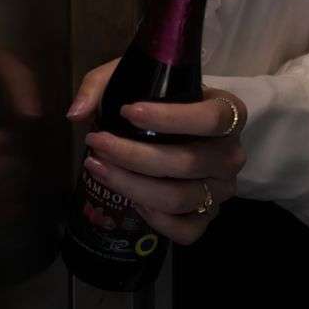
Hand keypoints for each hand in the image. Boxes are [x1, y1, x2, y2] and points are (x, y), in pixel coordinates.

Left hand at [67, 61, 246, 245]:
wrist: (180, 131)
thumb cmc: (162, 102)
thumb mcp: (134, 78)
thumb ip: (100, 86)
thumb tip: (77, 114)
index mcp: (230, 114)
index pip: (211, 119)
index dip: (169, 118)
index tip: (128, 111)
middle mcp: (232, 154)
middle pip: (187, 163)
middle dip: (132, 155)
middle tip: (96, 142)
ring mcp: (223, 190)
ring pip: (178, 198)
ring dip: (131, 185)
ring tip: (98, 167)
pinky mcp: (209, 217)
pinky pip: (185, 230)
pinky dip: (154, 218)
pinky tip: (131, 198)